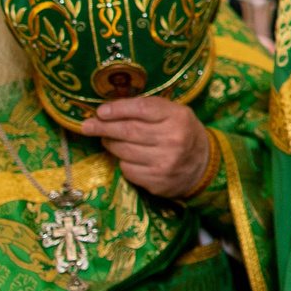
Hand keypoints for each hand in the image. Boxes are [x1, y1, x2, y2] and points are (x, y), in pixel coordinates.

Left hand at [80, 97, 212, 198]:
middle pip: (128, 130)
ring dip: (110, 144)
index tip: (100, 111)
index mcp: (177, 117)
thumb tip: (108, 109)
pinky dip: (122, 162)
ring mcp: (165, 162)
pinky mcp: (157, 181)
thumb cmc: (182, 132)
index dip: (117, 109)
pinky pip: (128, 170)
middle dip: (103, 127)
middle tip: (87, 125)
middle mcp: (173, 139)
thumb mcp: (174, 113)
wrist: (204, 165)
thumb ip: (148, 109)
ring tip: (107, 139)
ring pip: (124, 151)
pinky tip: (127, 157)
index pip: (141, 108)